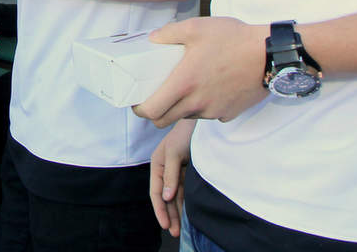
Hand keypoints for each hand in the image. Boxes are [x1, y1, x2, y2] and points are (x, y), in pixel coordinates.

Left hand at [132, 17, 267, 127]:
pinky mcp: (229, 113)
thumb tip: (153, 39)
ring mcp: (214, 111)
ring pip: (186, 117)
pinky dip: (203, 107)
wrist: (270, 54)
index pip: (152, 112)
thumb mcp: (196, 27)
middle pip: (165, 120)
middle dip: (155, 112)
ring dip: (180, 108)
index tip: (138, 101)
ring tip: (185, 87)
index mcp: (184, 84)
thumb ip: (169, 33)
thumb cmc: (233, 39)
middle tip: (155, 97)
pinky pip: (208, 116)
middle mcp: (197, 103)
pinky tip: (208, 88)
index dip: (140, 110)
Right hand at [149, 119, 194, 236]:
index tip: (165, 224)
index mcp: (157, 164)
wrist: (201, 123)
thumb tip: (166, 196)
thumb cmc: (184, 134)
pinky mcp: (187, 172)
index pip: (155, 192)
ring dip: (177, 212)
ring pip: (175, 197)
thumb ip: (170, 175)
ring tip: (180, 229)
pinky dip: (184, 203)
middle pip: (164, 197)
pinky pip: (184, 192)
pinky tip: (186, 214)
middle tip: (174, 232)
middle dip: (168, 215)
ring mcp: (176, 172)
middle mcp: (164, 170)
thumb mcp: (174, 153)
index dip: (159, 209)